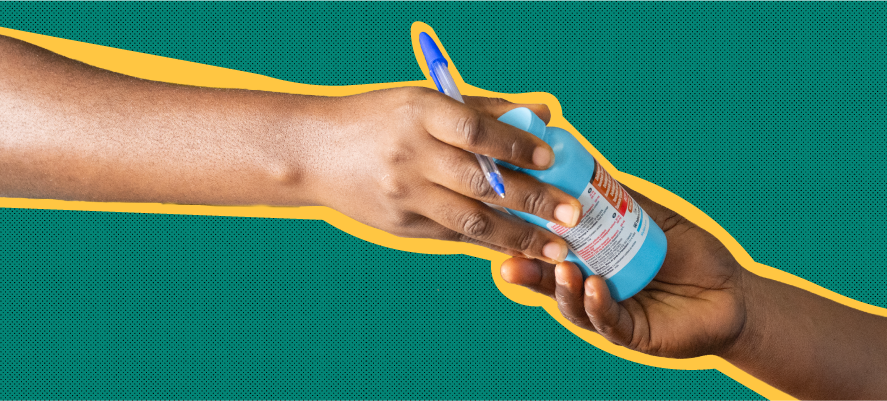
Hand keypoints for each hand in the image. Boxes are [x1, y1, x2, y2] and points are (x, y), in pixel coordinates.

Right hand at [302, 87, 581, 262]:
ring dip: (519, 236)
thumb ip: (487, 109)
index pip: (474, 131)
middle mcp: (412, 156)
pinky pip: (454, 234)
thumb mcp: (426, 101)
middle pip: (481, 182)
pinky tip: (521, 247)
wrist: (314, 153)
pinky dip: (490, 240)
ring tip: (556, 248)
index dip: (514, 145)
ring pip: (471, 220)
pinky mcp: (402, 225)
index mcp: (421, 114)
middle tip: (571, 214)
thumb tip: (544, 112)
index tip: (550, 157)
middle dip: (532, 201)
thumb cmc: (383, 120)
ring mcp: (405, 195)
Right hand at [500, 187, 749, 357]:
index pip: (553, 255)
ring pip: (575, 306)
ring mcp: (612, 314)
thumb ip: (622, 200)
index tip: (509, 227)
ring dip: (562, 289)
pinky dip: (597, 305)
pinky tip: (593, 286)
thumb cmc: (692, 255)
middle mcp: (596, 291)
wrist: (733, 291)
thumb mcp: (652, 220)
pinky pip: (609, 322)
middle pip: (554, 284)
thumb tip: (586, 165)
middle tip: (512, 259)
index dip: (530, 245)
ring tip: (561, 269)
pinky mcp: (634, 334)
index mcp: (594, 263)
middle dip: (531, 273)